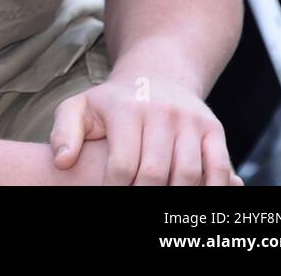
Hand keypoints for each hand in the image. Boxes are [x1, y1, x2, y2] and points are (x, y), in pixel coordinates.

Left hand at [49, 76, 240, 184]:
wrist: (156, 76)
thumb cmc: (112, 103)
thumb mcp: (80, 108)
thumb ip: (65, 133)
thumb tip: (62, 162)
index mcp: (126, 109)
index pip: (122, 164)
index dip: (115, 189)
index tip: (110, 194)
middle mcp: (161, 111)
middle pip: (155, 173)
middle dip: (144, 195)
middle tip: (135, 201)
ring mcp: (190, 120)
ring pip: (188, 174)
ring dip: (174, 197)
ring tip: (161, 204)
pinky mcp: (213, 129)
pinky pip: (219, 168)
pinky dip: (211, 189)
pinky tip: (193, 199)